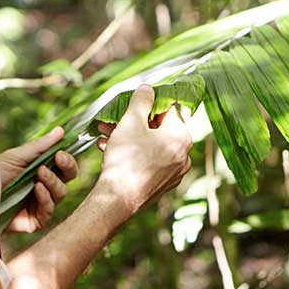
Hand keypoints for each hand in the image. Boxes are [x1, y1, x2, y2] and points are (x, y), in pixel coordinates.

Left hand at [0, 127, 78, 232]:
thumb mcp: (17, 157)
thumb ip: (40, 146)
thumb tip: (61, 130)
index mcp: (41, 171)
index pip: (65, 167)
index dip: (67, 160)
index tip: (60, 153)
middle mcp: (43, 189)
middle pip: (67, 180)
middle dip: (66, 168)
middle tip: (58, 160)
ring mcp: (39, 206)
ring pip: (60, 194)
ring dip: (52, 182)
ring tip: (39, 174)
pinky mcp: (34, 221)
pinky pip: (48, 211)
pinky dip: (45, 199)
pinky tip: (37, 189)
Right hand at [96, 85, 192, 214]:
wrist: (117, 200)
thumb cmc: (126, 158)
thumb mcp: (131, 122)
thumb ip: (141, 101)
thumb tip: (148, 88)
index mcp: (182, 137)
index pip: (169, 110)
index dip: (148, 104)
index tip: (131, 104)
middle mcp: (183, 155)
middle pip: (158, 129)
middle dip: (132, 122)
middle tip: (112, 120)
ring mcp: (173, 172)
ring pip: (150, 146)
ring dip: (127, 137)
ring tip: (104, 134)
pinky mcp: (161, 184)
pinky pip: (148, 161)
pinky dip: (132, 153)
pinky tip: (108, 149)